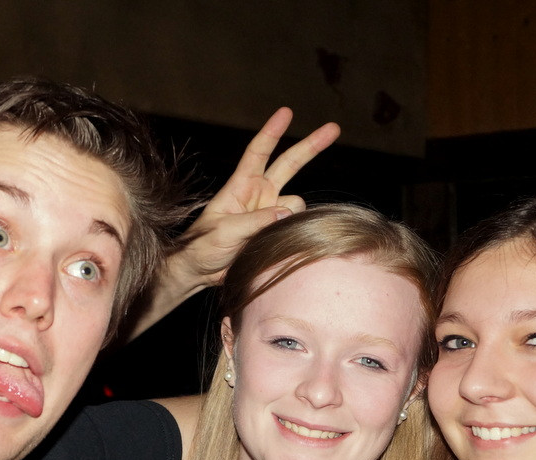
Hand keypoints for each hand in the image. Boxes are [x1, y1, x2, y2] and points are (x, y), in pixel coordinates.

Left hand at [177, 107, 340, 285]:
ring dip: (292, 217)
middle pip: (289, 164)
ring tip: (267, 238)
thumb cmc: (202, 247)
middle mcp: (259, 195)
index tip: (286, 112)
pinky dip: (295, 231)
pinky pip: (296, 224)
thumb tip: (286, 211)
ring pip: (297, 204)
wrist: (201, 271)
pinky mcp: (275, 231)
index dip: (272, 131)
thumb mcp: (224, 232)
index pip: (258, 152)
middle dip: (311, 146)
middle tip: (334, 128)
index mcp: (241, 186)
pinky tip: (278, 244)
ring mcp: (269, 212)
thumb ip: (254, 221)